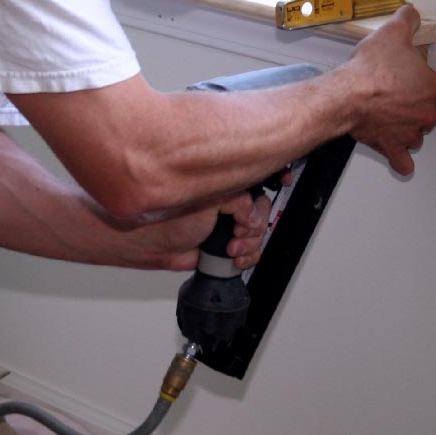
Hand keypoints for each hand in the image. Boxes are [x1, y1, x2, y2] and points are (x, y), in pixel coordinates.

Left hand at [115, 188, 274, 270]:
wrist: (151, 246)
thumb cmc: (166, 217)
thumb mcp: (208, 200)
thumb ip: (237, 200)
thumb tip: (252, 210)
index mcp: (223, 182)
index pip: (257, 177)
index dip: (275, 178)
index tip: (284, 182)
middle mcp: (228, 201)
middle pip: (263, 208)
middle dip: (257, 223)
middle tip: (239, 229)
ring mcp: (227, 223)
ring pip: (259, 232)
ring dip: (251, 243)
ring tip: (230, 247)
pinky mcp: (226, 245)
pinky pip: (251, 251)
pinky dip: (248, 256)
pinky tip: (233, 256)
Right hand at [340, 5, 435, 174]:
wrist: (348, 94)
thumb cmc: (372, 68)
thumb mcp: (393, 32)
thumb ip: (407, 20)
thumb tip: (412, 13)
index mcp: (433, 90)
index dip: (426, 87)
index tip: (415, 83)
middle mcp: (425, 114)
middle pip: (428, 114)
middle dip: (415, 108)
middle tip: (397, 96)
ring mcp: (409, 133)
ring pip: (416, 135)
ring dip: (407, 129)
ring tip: (391, 118)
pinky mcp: (391, 146)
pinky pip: (402, 160)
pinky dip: (401, 160)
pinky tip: (400, 158)